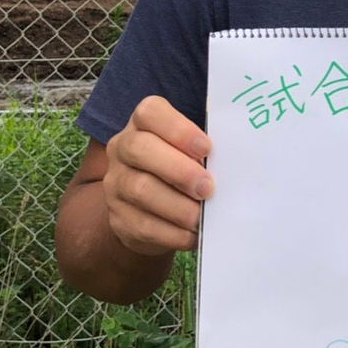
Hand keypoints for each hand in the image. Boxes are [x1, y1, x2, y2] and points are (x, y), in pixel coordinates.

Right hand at [102, 96, 212, 256]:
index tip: (207, 148)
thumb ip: (203, 152)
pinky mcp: (117, 217)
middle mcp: (122, 148)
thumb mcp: (191, 152)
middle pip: (140, 149)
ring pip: (140, 189)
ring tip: (201, 216)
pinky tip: (192, 235)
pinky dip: (172, 232)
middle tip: (208, 188)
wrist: (152, 210)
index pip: (150, 113)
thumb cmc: (183, 168)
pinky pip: (141, 225)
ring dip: (177, 206)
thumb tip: (232, 165)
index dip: (178, 129)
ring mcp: (115, 183)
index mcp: (143, 124)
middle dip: (179, 170)